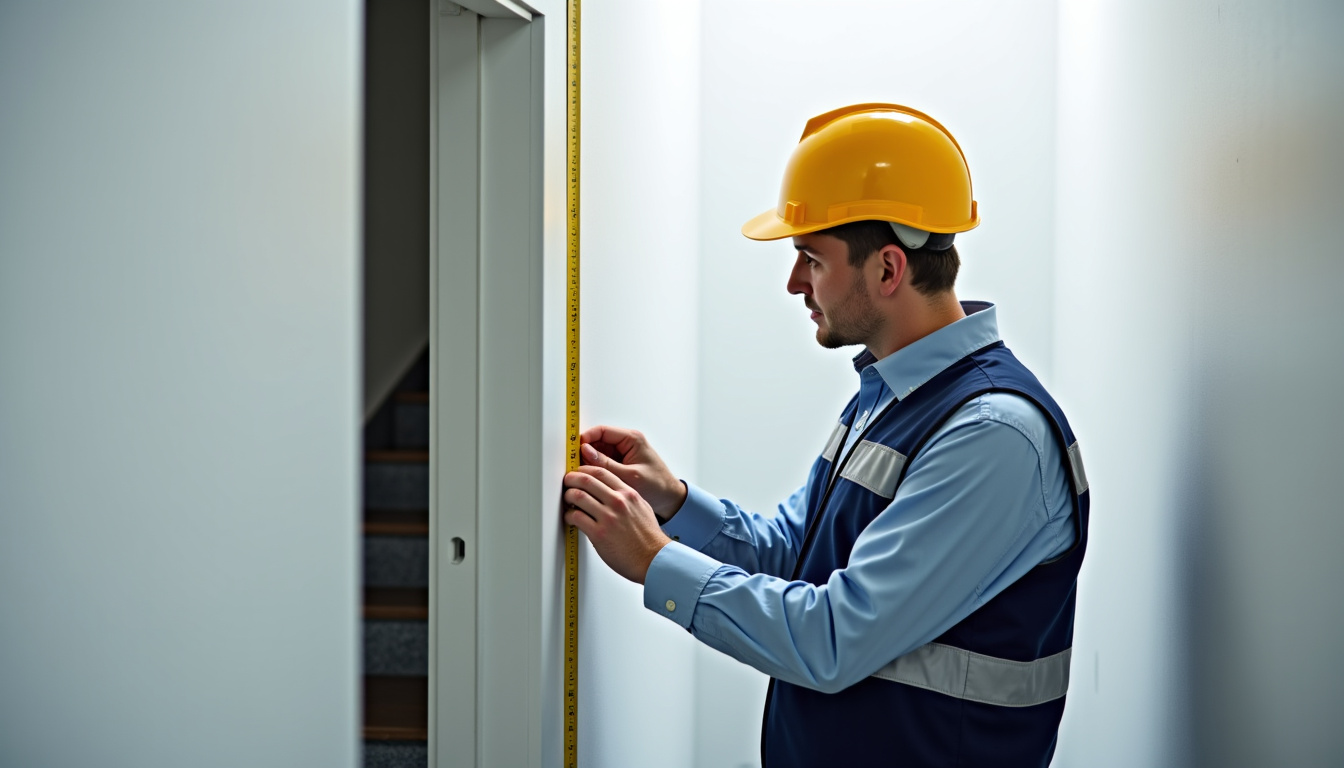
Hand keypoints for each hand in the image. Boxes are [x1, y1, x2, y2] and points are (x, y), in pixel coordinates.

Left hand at [563, 465, 670, 582]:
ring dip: (568, 496)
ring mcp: (608, 517)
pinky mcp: (599, 534)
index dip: (585, 470)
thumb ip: (627, 497)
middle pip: (587, 480)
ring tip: (567, 501)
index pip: (601, 472)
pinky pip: (576, 518)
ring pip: (578, 496)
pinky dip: (569, 516)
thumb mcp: (642, 507)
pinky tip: (571, 518)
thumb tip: (611, 492)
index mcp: (628, 494)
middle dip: (572, 479)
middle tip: (567, 482)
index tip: (579, 472)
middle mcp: (618, 502)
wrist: (654, 558)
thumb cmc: (649, 537)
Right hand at [578, 425, 687, 520]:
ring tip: (580, 473)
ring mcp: (623, 453)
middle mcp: (627, 443)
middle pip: (598, 441)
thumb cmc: (657, 486)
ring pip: (598, 452)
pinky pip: (603, 462)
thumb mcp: (629, 476)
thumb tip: (585, 452)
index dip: (586, 438)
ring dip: (589, 462)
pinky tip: (590, 479)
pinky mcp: (621, 463)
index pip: (602, 431)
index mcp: (632, 439)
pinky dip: (595, 469)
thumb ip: (606, 464)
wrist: (670, 499)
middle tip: (574, 464)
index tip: (574, 449)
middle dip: (585, 452)